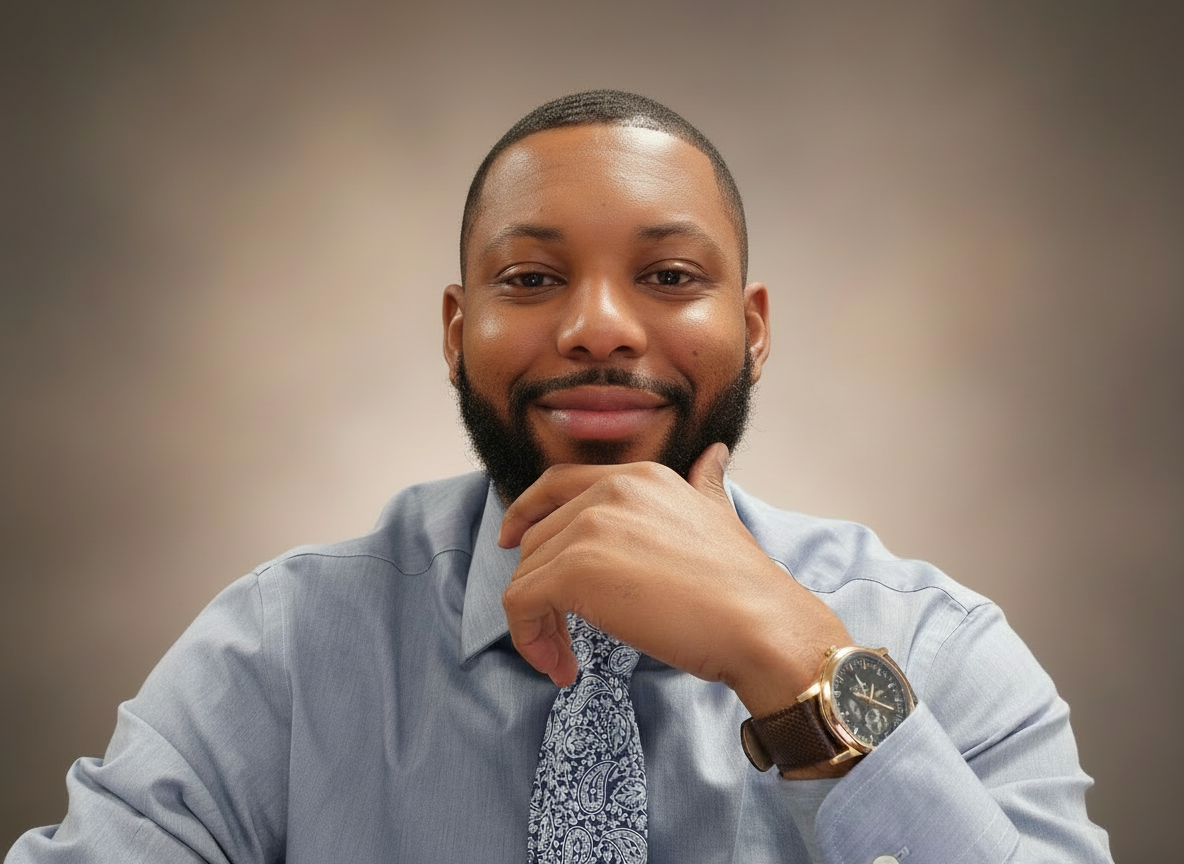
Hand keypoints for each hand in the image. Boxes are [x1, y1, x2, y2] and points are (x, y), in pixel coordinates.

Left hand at [498, 443, 852, 717]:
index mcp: (639, 477)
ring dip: (537, 623)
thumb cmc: (742, 585)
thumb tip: (715, 455)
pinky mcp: (573, 570)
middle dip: (540, 588)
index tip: (513, 544)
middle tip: (561, 636)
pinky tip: (562, 668)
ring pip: (527, 574)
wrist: (759, 623)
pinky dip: (529, 639)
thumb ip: (705, 483)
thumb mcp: (718, 514)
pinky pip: (521, 603)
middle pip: (539, 538)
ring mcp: (589, 527)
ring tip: (564, 660)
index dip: (527, 513)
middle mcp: (610, 491)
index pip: (557, 484)